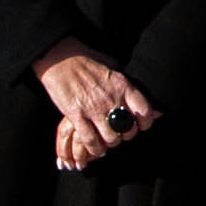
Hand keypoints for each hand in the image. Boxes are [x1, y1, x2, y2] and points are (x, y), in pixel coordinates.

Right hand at [35, 44, 159, 171]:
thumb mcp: (113, 67)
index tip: (140, 125)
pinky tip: (95, 147)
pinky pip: (89, 140)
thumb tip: (142, 95)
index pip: (144, 110)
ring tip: (106, 142)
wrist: (60, 58)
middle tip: (119, 134)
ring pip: (110, 138)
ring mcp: (93, 108)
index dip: (145, 122)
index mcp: (122, 85)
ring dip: (109, 144)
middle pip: (127, 130)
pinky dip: (94, 148)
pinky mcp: (76, 114)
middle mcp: (111, 98)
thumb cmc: (87, 61)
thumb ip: (126, 83)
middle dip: (124, 135)